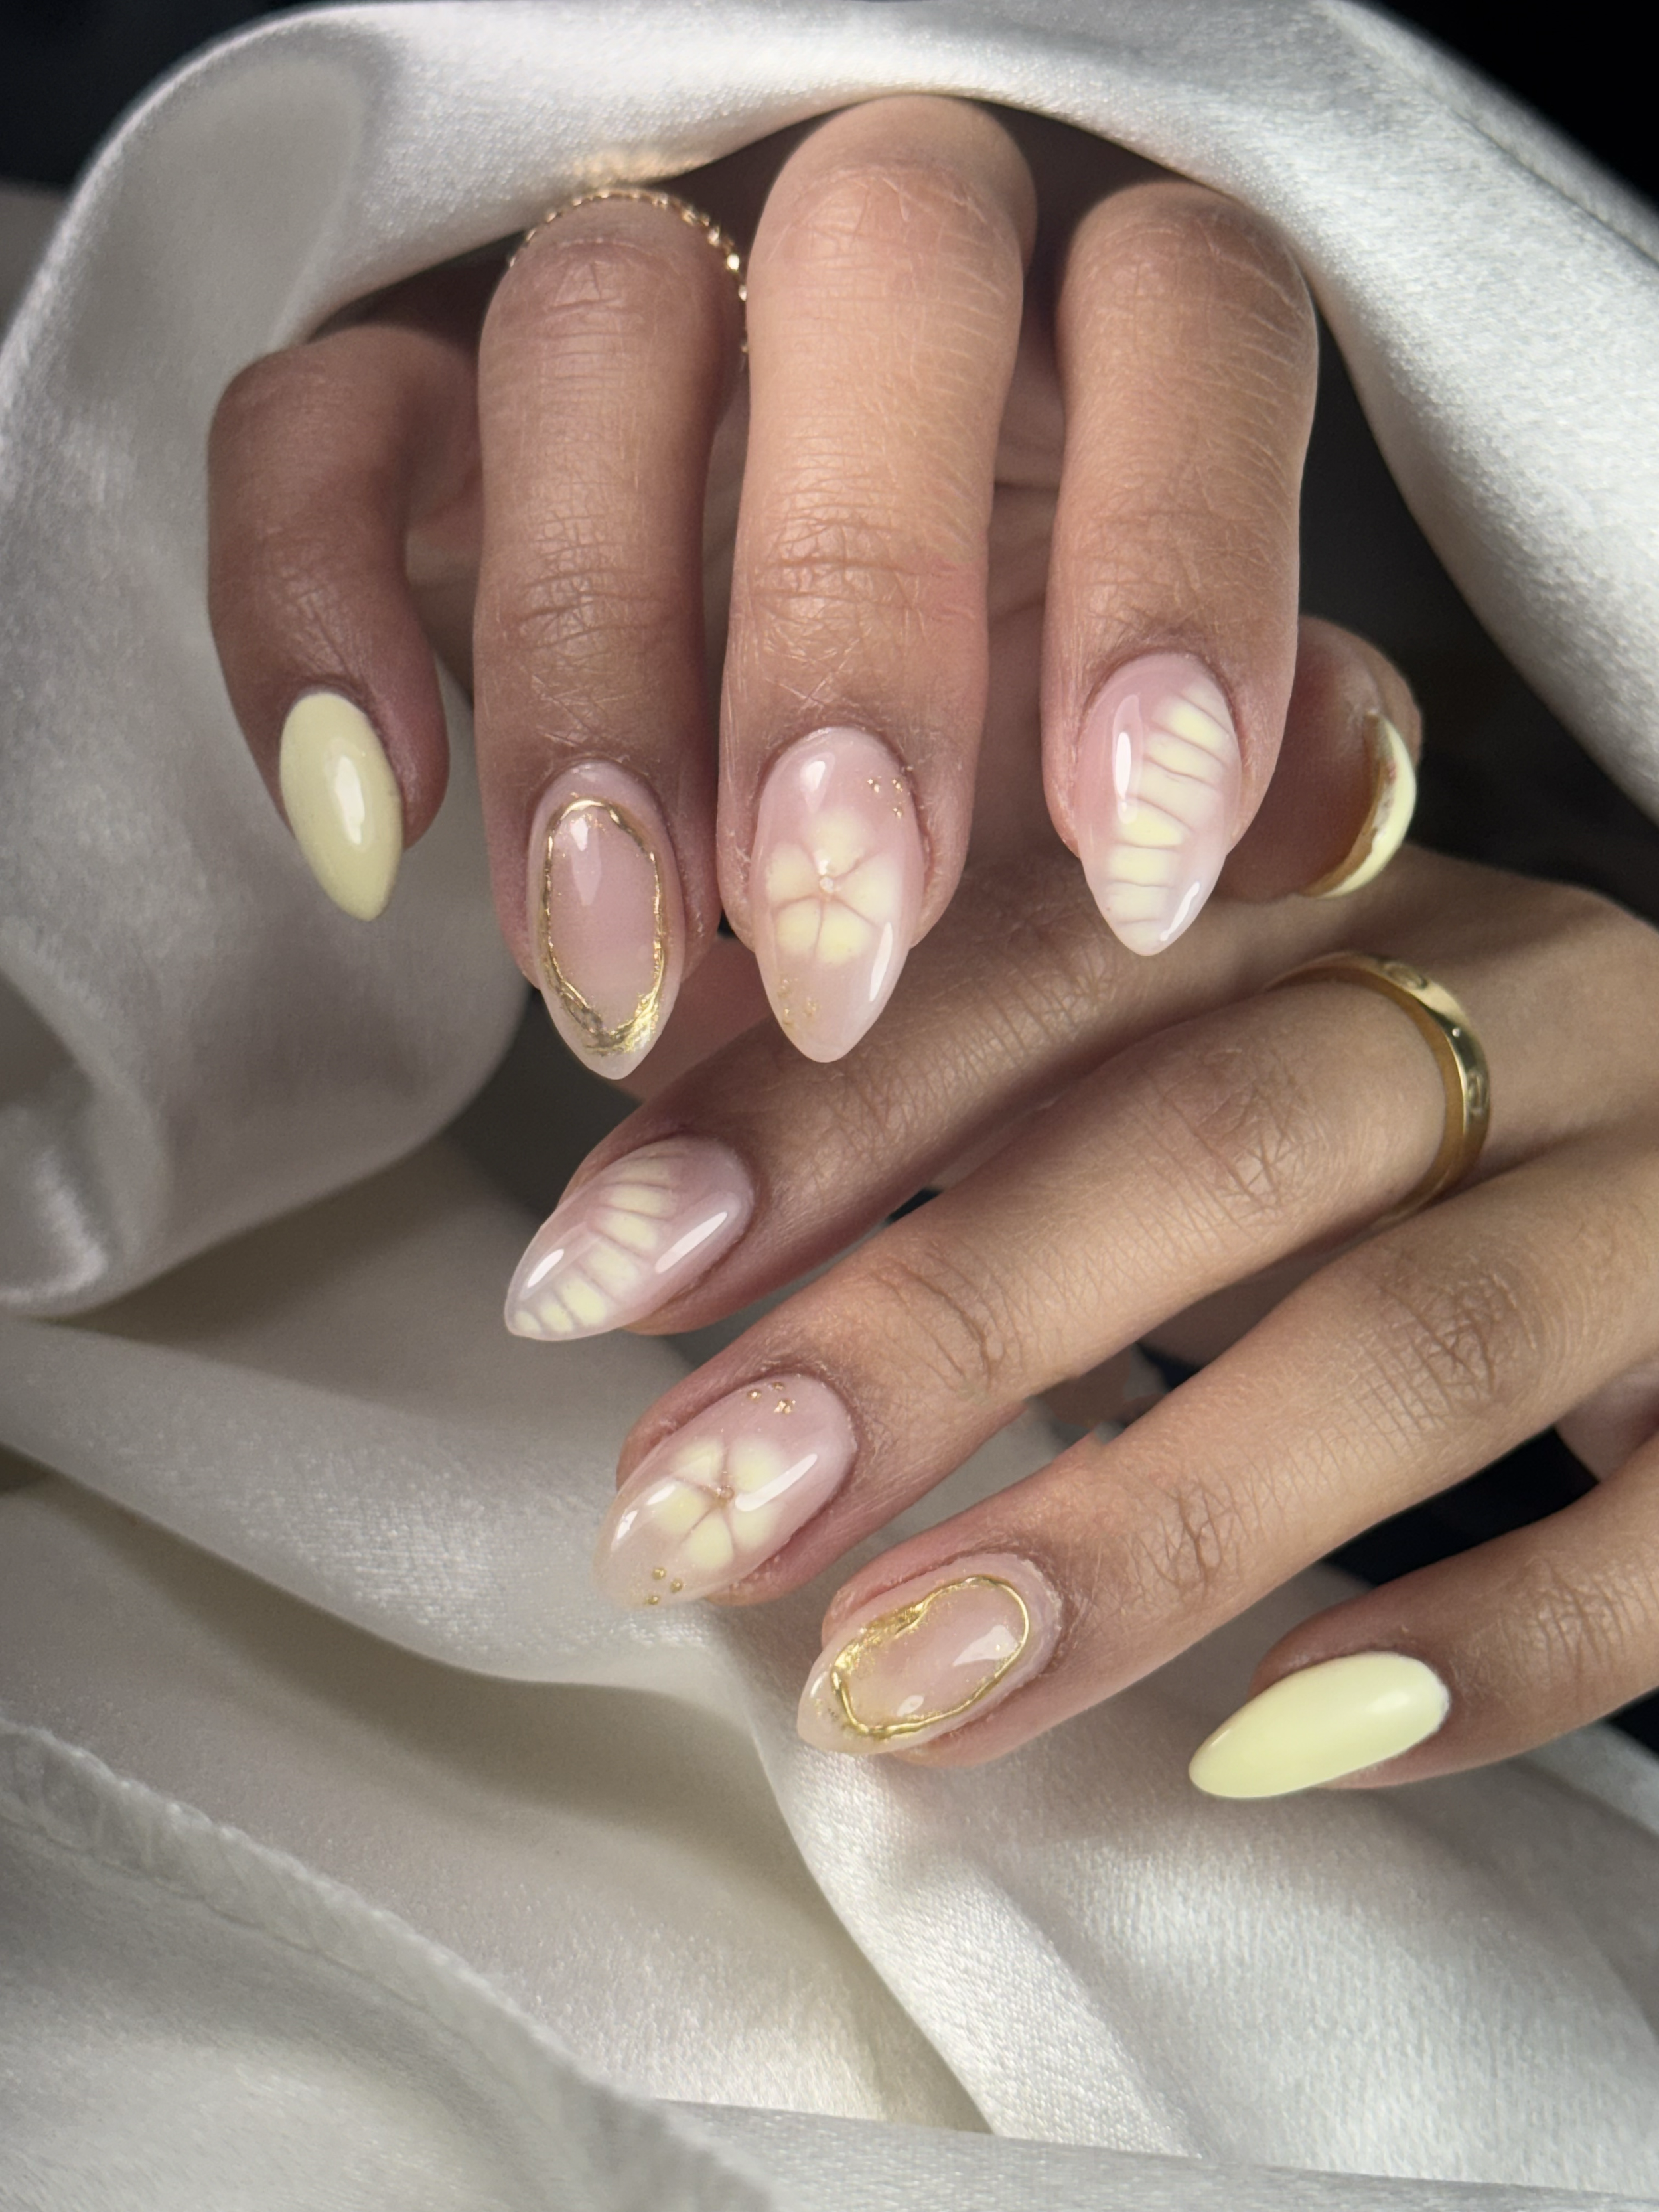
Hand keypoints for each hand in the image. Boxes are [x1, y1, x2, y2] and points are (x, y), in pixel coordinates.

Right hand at [207, 98, 1411, 1081]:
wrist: (764, 691)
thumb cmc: (993, 711)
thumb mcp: (1133, 754)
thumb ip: (1249, 768)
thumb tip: (1335, 814)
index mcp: (1096, 305)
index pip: (1185, 318)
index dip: (1174, 577)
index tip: (1138, 870)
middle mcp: (870, 234)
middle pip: (879, 283)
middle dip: (850, 634)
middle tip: (832, 951)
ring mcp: (623, 283)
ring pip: (583, 350)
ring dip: (586, 682)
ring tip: (608, 977)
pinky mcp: (403, 371)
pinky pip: (312, 420)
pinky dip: (313, 619)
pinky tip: (376, 832)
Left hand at [508, 810, 1658, 1794]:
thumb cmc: (1418, 1127)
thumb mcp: (1212, 1045)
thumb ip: (987, 1076)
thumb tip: (670, 1193)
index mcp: (1347, 890)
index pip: (1053, 957)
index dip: (812, 1113)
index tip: (590, 1276)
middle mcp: (1526, 1008)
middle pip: (1214, 1137)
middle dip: (928, 1332)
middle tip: (688, 1512)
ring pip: (1417, 1336)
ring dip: (1139, 1523)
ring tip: (897, 1679)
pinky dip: (1478, 1652)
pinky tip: (1267, 1753)